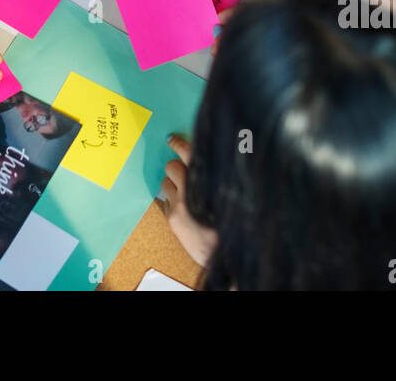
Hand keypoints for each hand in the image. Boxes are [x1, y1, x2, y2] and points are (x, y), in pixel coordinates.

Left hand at [160, 136, 215, 268]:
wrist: (228, 256)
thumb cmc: (231, 224)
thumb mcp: (228, 195)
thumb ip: (216, 177)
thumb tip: (208, 163)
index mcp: (208, 181)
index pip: (189, 153)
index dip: (179, 143)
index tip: (171, 139)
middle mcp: (191, 190)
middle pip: (171, 166)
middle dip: (176, 169)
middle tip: (184, 176)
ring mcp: (179, 205)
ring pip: (164, 183)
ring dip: (172, 186)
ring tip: (185, 196)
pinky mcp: (172, 219)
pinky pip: (164, 201)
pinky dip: (171, 201)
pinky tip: (183, 209)